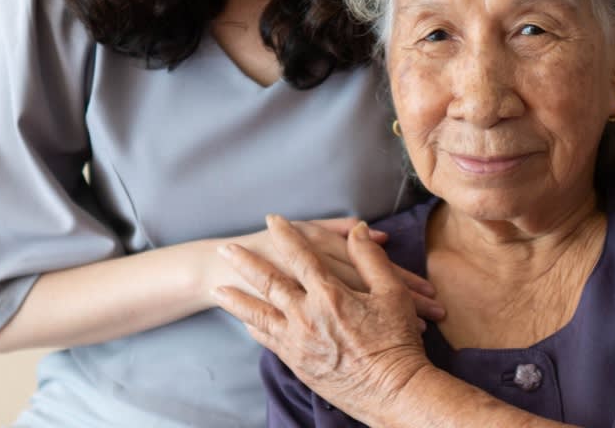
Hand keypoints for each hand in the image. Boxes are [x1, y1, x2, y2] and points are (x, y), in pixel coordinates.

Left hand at [213, 216, 431, 417]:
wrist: (394, 393)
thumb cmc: (397, 342)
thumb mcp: (392, 293)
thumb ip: (371, 259)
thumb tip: (361, 230)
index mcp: (330, 294)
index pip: (302, 256)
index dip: (287, 235)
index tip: (273, 220)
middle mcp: (307, 315)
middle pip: (269, 282)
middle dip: (245, 263)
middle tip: (225, 249)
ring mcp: (298, 340)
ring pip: (259, 315)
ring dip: (236, 300)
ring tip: (216, 290)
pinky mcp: (297, 361)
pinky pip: (268, 341)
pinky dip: (256, 329)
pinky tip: (246, 323)